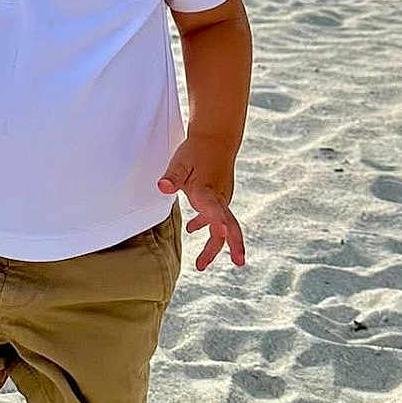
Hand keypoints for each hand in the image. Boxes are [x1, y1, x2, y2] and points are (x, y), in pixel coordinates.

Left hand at [157, 135, 244, 269]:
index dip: (219, 224)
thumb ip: (172, 176)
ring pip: (223, 227)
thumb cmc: (196, 150)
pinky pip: (215, 218)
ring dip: (213, 246)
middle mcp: (219, 198)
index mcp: (208, 191)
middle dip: (233, 245)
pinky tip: (191, 229)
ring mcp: (221, 199)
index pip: (215, 211)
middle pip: (230, 226)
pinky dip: (206, 227)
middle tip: (238, 262)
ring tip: (200, 265)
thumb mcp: (181, 162)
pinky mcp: (218, 197)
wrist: (215, 138)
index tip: (223, 234)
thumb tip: (162, 187)